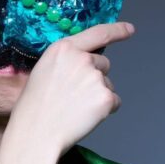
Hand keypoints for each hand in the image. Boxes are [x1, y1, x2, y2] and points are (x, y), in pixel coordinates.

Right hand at [7, 22, 133, 156]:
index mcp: (63, 48)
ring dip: (98, 95)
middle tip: (72, 97)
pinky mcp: (105, 97)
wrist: (35, 134)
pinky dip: (104, 111)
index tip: (130, 29)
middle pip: (103, 64)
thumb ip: (66, 62)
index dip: (117, 30)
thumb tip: (86, 64)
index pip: (98, 33)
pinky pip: (114, 102)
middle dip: (95, 78)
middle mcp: (82, 58)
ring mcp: (95, 77)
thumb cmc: (34, 108)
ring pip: (108, 83)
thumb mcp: (43, 71)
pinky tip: (84, 117)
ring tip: (74, 109)